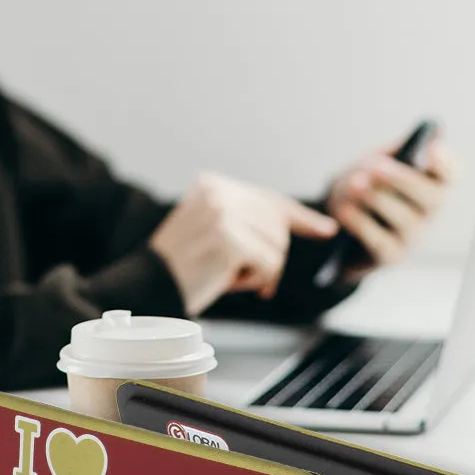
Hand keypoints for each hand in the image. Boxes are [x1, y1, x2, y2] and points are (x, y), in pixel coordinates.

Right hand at [150, 173, 337, 314]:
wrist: (148, 289)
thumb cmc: (182, 270)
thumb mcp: (212, 233)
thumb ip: (246, 222)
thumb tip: (305, 227)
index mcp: (212, 185)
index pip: (268, 198)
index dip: (300, 217)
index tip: (326, 229)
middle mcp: (218, 192)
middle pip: (278, 225)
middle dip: (271, 257)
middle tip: (247, 279)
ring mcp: (223, 213)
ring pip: (277, 246)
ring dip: (259, 271)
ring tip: (225, 276)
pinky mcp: (230, 239)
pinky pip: (269, 264)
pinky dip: (253, 281)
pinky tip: (225, 282)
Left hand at [326, 138, 455, 277]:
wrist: (340, 224)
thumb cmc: (366, 186)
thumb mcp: (378, 162)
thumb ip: (396, 150)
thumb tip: (420, 135)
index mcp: (432, 184)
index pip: (452, 175)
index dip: (446, 165)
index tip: (432, 151)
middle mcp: (430, 213)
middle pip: (432, 199)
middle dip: (403, 180)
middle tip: (375, 166)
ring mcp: (414, 238)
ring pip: (404, 219)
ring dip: (377, 199)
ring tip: (354, 185)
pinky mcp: (391, 256)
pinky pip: (380, 241)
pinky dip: (361, 224)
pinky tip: (344, 210)